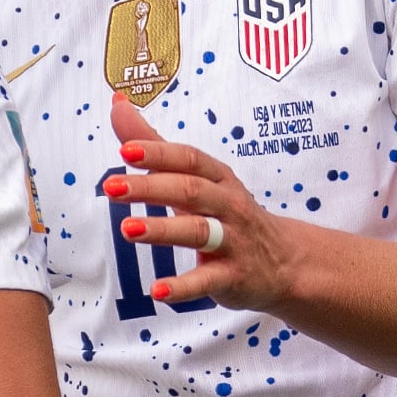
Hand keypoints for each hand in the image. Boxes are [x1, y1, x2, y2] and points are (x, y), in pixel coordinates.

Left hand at [105, 98, 301, 311]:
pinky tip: (158, 290)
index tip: (125, 150)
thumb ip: (156, 146)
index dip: (158, 154)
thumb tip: (118, 105)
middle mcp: (228, 205)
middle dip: (151, 188)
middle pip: (190, 191)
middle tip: (112, 188)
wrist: (285, 262)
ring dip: (162, 230)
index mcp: (217, 178)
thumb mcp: (199, 177)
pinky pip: (208, 281)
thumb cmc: (229, 213)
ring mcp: (233, 241)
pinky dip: (184, 286)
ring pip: (198, 232)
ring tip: (128, 229)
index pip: (188, 159)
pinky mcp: (234, 277)